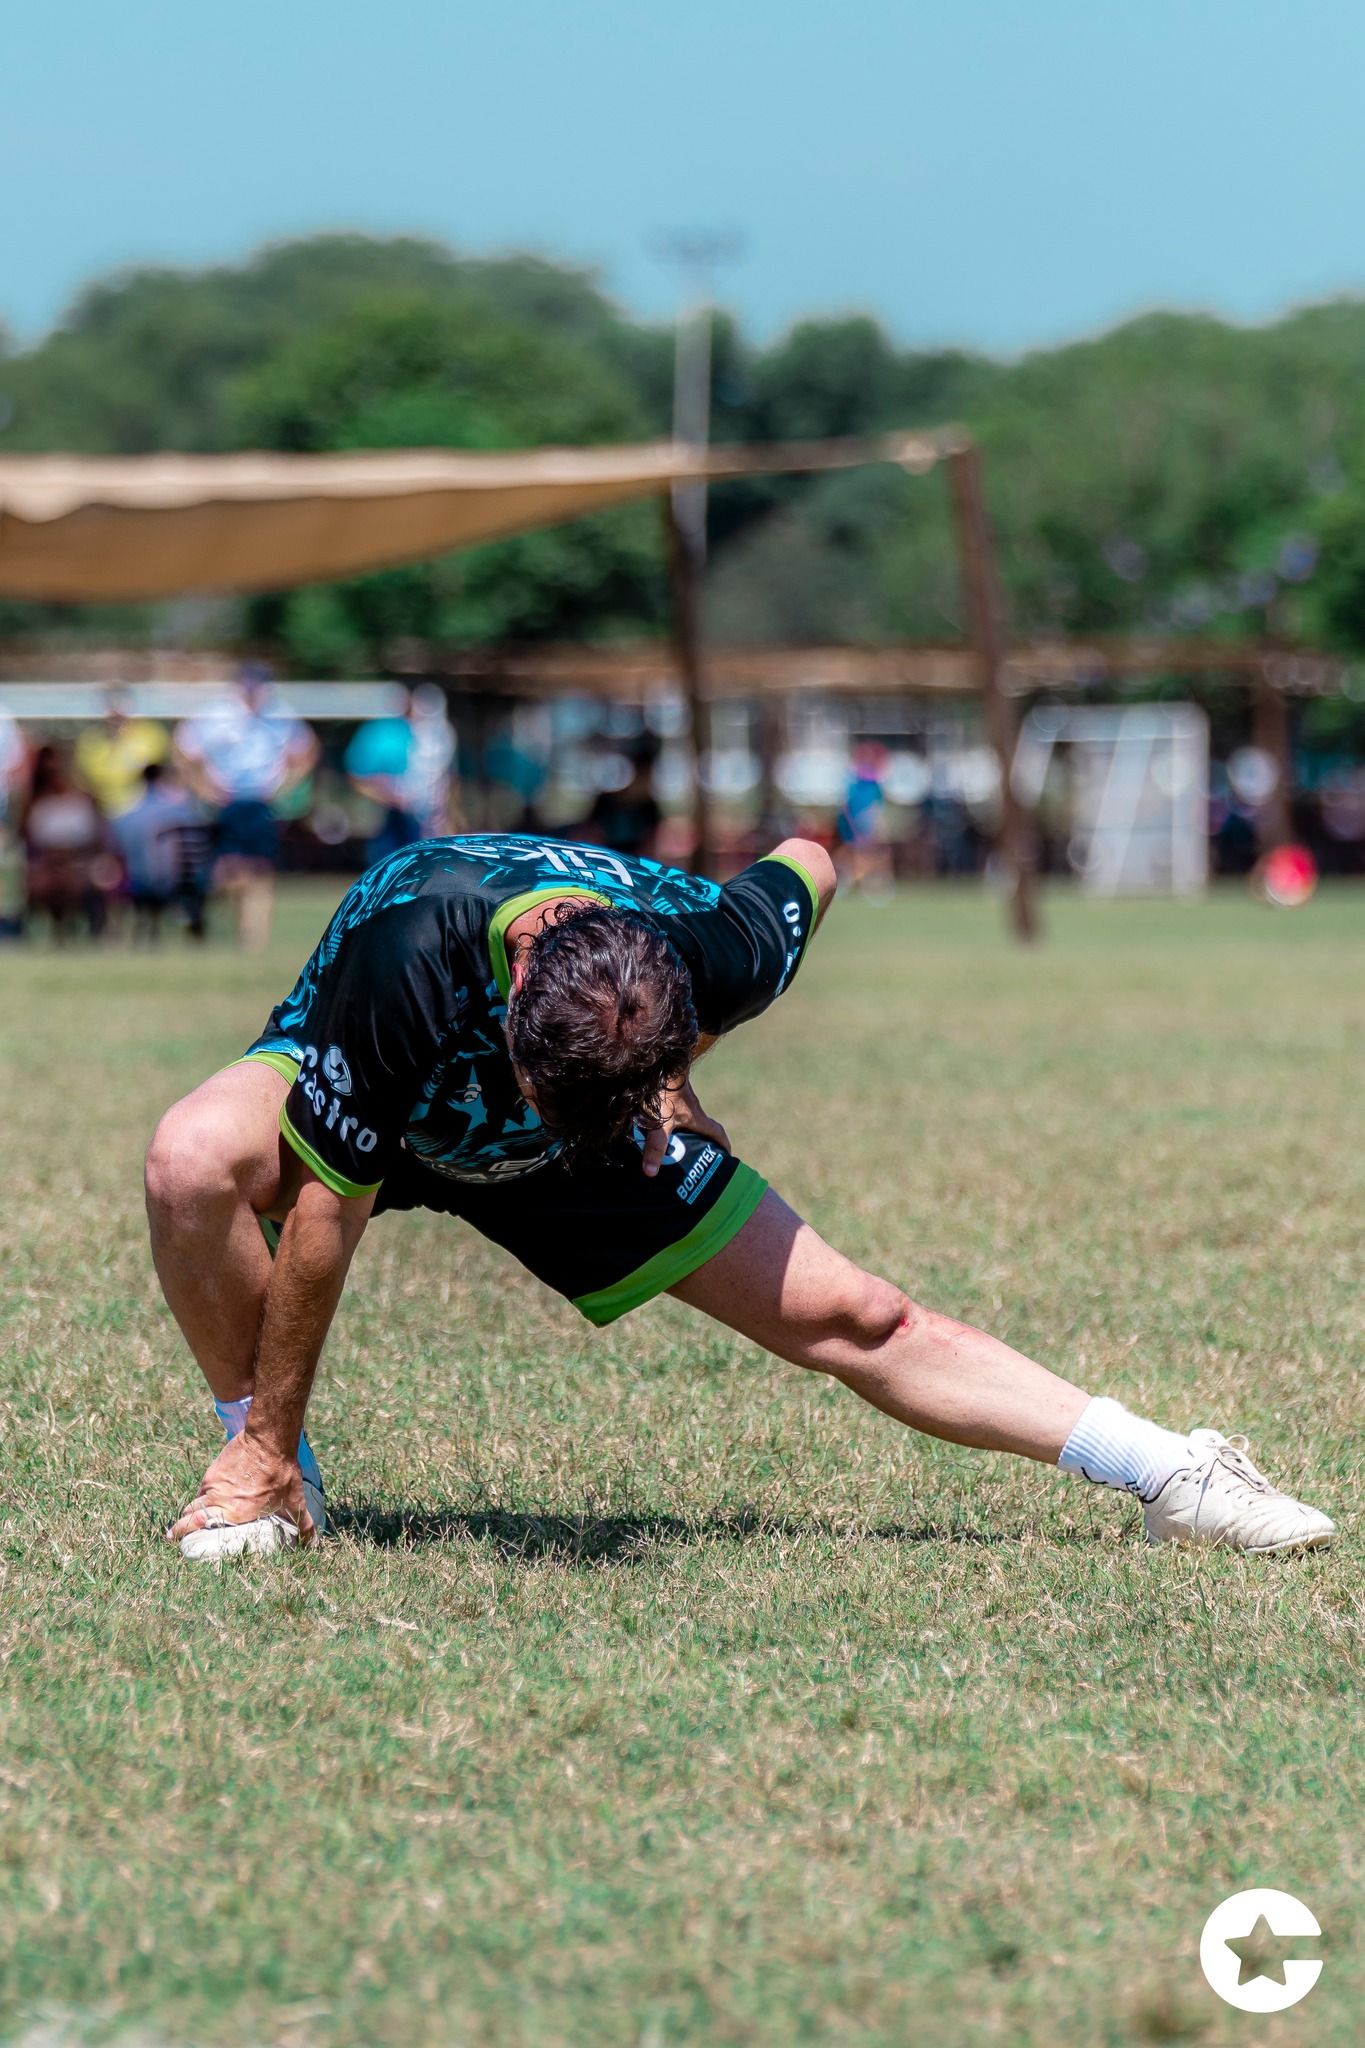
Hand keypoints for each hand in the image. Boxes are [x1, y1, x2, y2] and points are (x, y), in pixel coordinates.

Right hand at [168, 1429, 314, 1543]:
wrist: (269, 1439)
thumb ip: (303, 1525)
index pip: (198, 1524)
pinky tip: (217, 1496)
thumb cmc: (282, 1473)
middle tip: (182, 1532)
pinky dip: (208, 1494)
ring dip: (197, 1509)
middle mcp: (218, 1499)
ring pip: (197, 1500)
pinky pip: (205, 1486)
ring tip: (200, 1517)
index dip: (183, 1532)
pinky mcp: (214, 1470)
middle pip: (189, 1514)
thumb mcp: (294, 1501)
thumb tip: (311, 1543)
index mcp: (234, 1512)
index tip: (175, 1539)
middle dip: (183, 1525)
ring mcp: (213, 1483)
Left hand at [641, 1075, 730, 1177]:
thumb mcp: (661, 1124)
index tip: (726, 1156)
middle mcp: (692, 1109)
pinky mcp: (666, 1093)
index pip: (717, 1133)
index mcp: (697, 1118)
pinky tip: (650, 1128)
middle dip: (699, 1143)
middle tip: (691, 1158)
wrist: (659, 1061)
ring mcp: (679, 1100)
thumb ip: (655, 1147)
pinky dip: (665, 1121)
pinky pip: (670, 1111)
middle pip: (701, 1129)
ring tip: (668, 1147)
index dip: (723, 1146)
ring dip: (680, 1132)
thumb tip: (651, 1173)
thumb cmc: (665, 1091)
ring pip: (684, 1120)